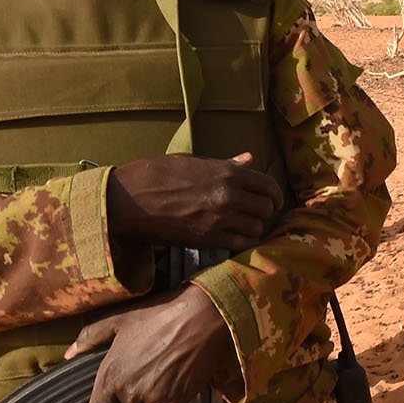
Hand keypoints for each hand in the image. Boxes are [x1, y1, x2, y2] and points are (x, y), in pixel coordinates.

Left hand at [66, 285, 236, 402]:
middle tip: (136, 389)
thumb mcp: (120, 319)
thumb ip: (90, 337)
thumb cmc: (162, 314)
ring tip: (154, 386)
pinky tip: (167, 393)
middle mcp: (129, 392)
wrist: (202, 316)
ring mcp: (154, 399)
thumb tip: (71, 352)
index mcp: (111, 375)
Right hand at [107, 152, 284, 248]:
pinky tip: (234, 237)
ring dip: (254, 228)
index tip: (273, 201)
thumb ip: (227, 164)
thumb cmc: (158, 173)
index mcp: (228, 173)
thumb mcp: (194, 161)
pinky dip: (242, 242)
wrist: (128, 197)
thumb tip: (249, 158)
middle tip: (256, 214)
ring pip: (256, 229)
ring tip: (244, 226)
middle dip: (265, 212)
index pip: (269, 187)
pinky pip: (240, 245)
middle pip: (266, 209)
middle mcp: (229, 196)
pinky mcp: (207, 239)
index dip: (275, 196)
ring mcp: (219, 219)